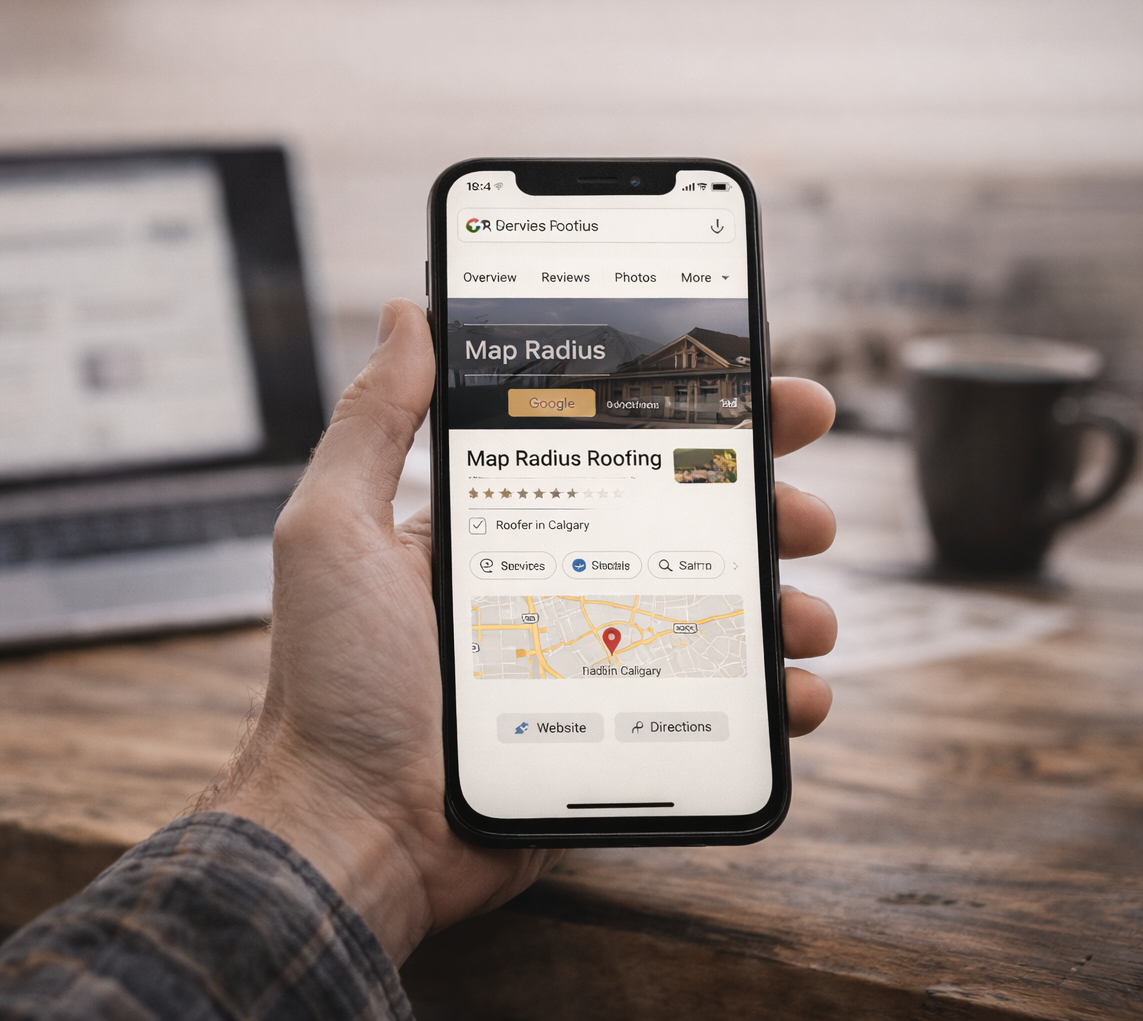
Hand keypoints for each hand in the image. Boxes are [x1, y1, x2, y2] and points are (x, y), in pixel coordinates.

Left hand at [206, 299, 837, 963]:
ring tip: (811, 613)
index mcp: (497, 529)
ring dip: (780, 601)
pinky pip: (713, 709)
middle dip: (760, 505)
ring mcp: (588, 664)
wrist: (349, 831)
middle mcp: (550, 586)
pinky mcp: (613, 737)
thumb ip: (374, 422)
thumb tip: (406, 311)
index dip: (688, 417)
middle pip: (679, 526)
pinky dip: (769, 699)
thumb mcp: (334, 529)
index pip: (608, 451)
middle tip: (807, 508)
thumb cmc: (331, 682)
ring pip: (712, 614)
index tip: (761, 388)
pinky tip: (799, 694)